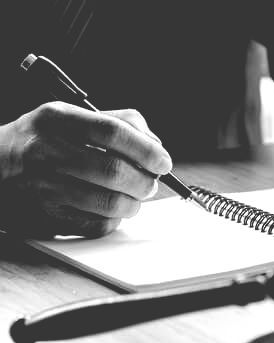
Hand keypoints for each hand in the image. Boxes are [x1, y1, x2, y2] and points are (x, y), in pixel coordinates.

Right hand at [0, 103, 171, 237]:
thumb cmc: (41, 140)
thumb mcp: (68, 117)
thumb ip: (116, 122)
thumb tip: (154, 145)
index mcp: (56, 119)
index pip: (112, 132)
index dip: (145, 149)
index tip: (163, 161)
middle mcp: (45, 151)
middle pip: (112, 170)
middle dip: (143, 181)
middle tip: (150, 183)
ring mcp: (41, 186)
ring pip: (106, 202)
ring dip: (132, 204)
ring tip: (134, 198)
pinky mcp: (41, 216)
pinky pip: (92, 225)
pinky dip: (112, 221)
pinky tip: (111, 211)